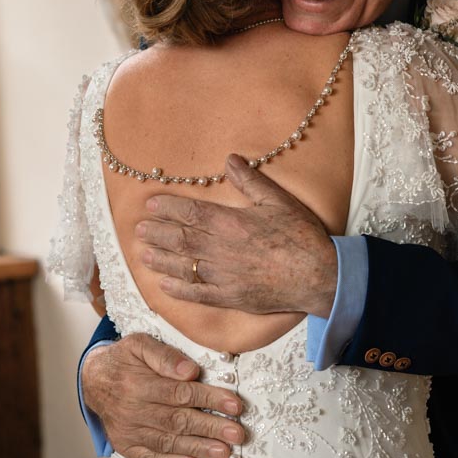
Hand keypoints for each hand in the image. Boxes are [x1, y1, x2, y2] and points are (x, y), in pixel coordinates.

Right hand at [82, 332, 245, 457]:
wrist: (93, 379)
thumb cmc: (123, 359)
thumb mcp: (139, 344)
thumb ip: (164, 355)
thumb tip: (190, 370)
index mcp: (138, 384)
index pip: (180, 393)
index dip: (210, 400)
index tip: (234, 405)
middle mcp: (133, 410)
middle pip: (178, 420)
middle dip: (211, 428)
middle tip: (237, 434)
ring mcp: (129, 430)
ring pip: (167, 441)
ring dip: (198, 448)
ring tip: (224, 452)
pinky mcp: (126, 445)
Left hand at [135, 154, 337, 316]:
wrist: (319, 276)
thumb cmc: (302, 237)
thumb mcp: (278, 201)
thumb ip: (250, 181)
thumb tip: (230, 159)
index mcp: (231, 224)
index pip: (191, 214)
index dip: (168, 208)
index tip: (151, 205)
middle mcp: (221, 250)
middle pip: (181, 240)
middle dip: (157, 233)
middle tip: (138, 230)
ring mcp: (223, 276)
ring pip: (183, 266)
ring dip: (161, 259)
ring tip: (143, 253)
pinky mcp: (230, 297)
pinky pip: (197, 294)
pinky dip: (178, 289)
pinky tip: (163, 285)